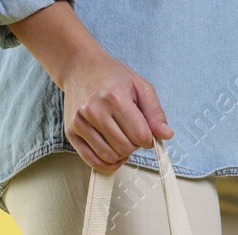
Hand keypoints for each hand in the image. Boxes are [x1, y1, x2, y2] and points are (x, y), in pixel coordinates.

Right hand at [9, 3, 171, 172]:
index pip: (140, 135)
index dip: (148, 138)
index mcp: (115, 98)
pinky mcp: (71, 133)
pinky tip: (113, 154)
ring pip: (110, 157)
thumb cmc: (111, 76)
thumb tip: (166, 135)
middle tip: (131, 132)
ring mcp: (80, 123)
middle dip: (134, 145)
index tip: (145, 132)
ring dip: (121, 154)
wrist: (80, 67)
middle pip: (125, 148)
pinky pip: (92, 161)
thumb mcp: (140, 86)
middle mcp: (94, 111)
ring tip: (120, 138)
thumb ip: (155, 112)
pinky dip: (107, 163)